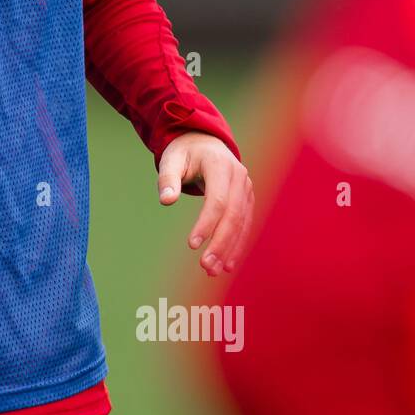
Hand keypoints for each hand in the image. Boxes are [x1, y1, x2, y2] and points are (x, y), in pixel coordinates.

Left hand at [157, 132, 254, 276]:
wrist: (205, 143)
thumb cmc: (184, 153)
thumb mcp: (171, 160)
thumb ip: (167, 179)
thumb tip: (166, 200)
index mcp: (220, 165)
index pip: (217, 200)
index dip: (207, 224)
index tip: (192, 245)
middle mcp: (239, 176)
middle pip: (233, 215)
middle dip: (221, 243)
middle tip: (205, 267)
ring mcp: (246, 188)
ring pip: (242, 223)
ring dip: (230, 249)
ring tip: (213, 271)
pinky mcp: (247, 199)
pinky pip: (245, 224)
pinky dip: (237, 245)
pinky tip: (227, 264)